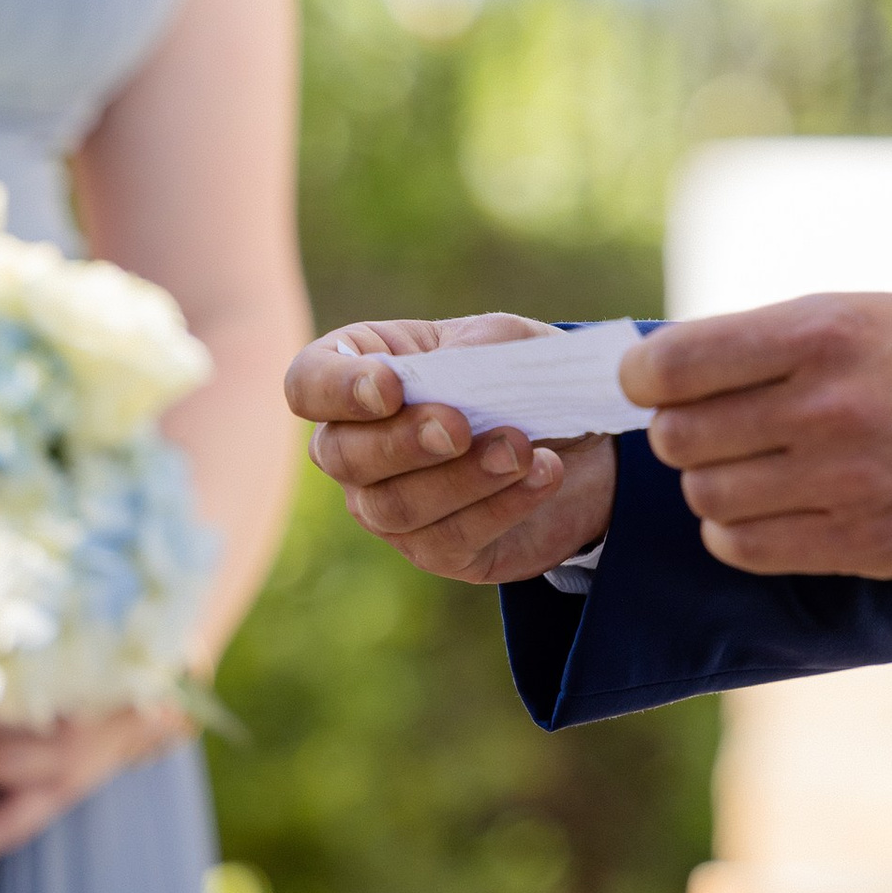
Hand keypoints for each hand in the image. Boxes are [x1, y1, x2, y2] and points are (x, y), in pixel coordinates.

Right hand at [286, 314, 618, 586]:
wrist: (583, 439)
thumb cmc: (519, 376)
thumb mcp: (502, 342)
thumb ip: (467, 353)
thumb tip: (444, 385)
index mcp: (359, 375)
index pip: (308, 385)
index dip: (337, 390)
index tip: (391, 388)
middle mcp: (356, 447)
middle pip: (343, 456)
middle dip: (404, 442)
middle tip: (461, 427)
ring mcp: (388, 506)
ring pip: (395, 507)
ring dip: (462, 477)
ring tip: (520, 449)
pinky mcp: (437, 551)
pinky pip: (449, 538)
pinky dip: (502, 504)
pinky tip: (544, 473)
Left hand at [625, 290, 891, 577]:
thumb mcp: (868, 311)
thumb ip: (776, 339)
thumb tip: (672, 366)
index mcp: (822, 334)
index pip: (675, 364)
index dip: (645, 377)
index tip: (653, 381)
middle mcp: (825, 409)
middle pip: (681, 437)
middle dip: (683, 430)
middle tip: (712, 424)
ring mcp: (844, 484)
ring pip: (708, 499)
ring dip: (713, 484)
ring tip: (750, 466)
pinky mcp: (862, 546)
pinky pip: (748, 550)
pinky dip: (736, 533)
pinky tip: (766, 510)